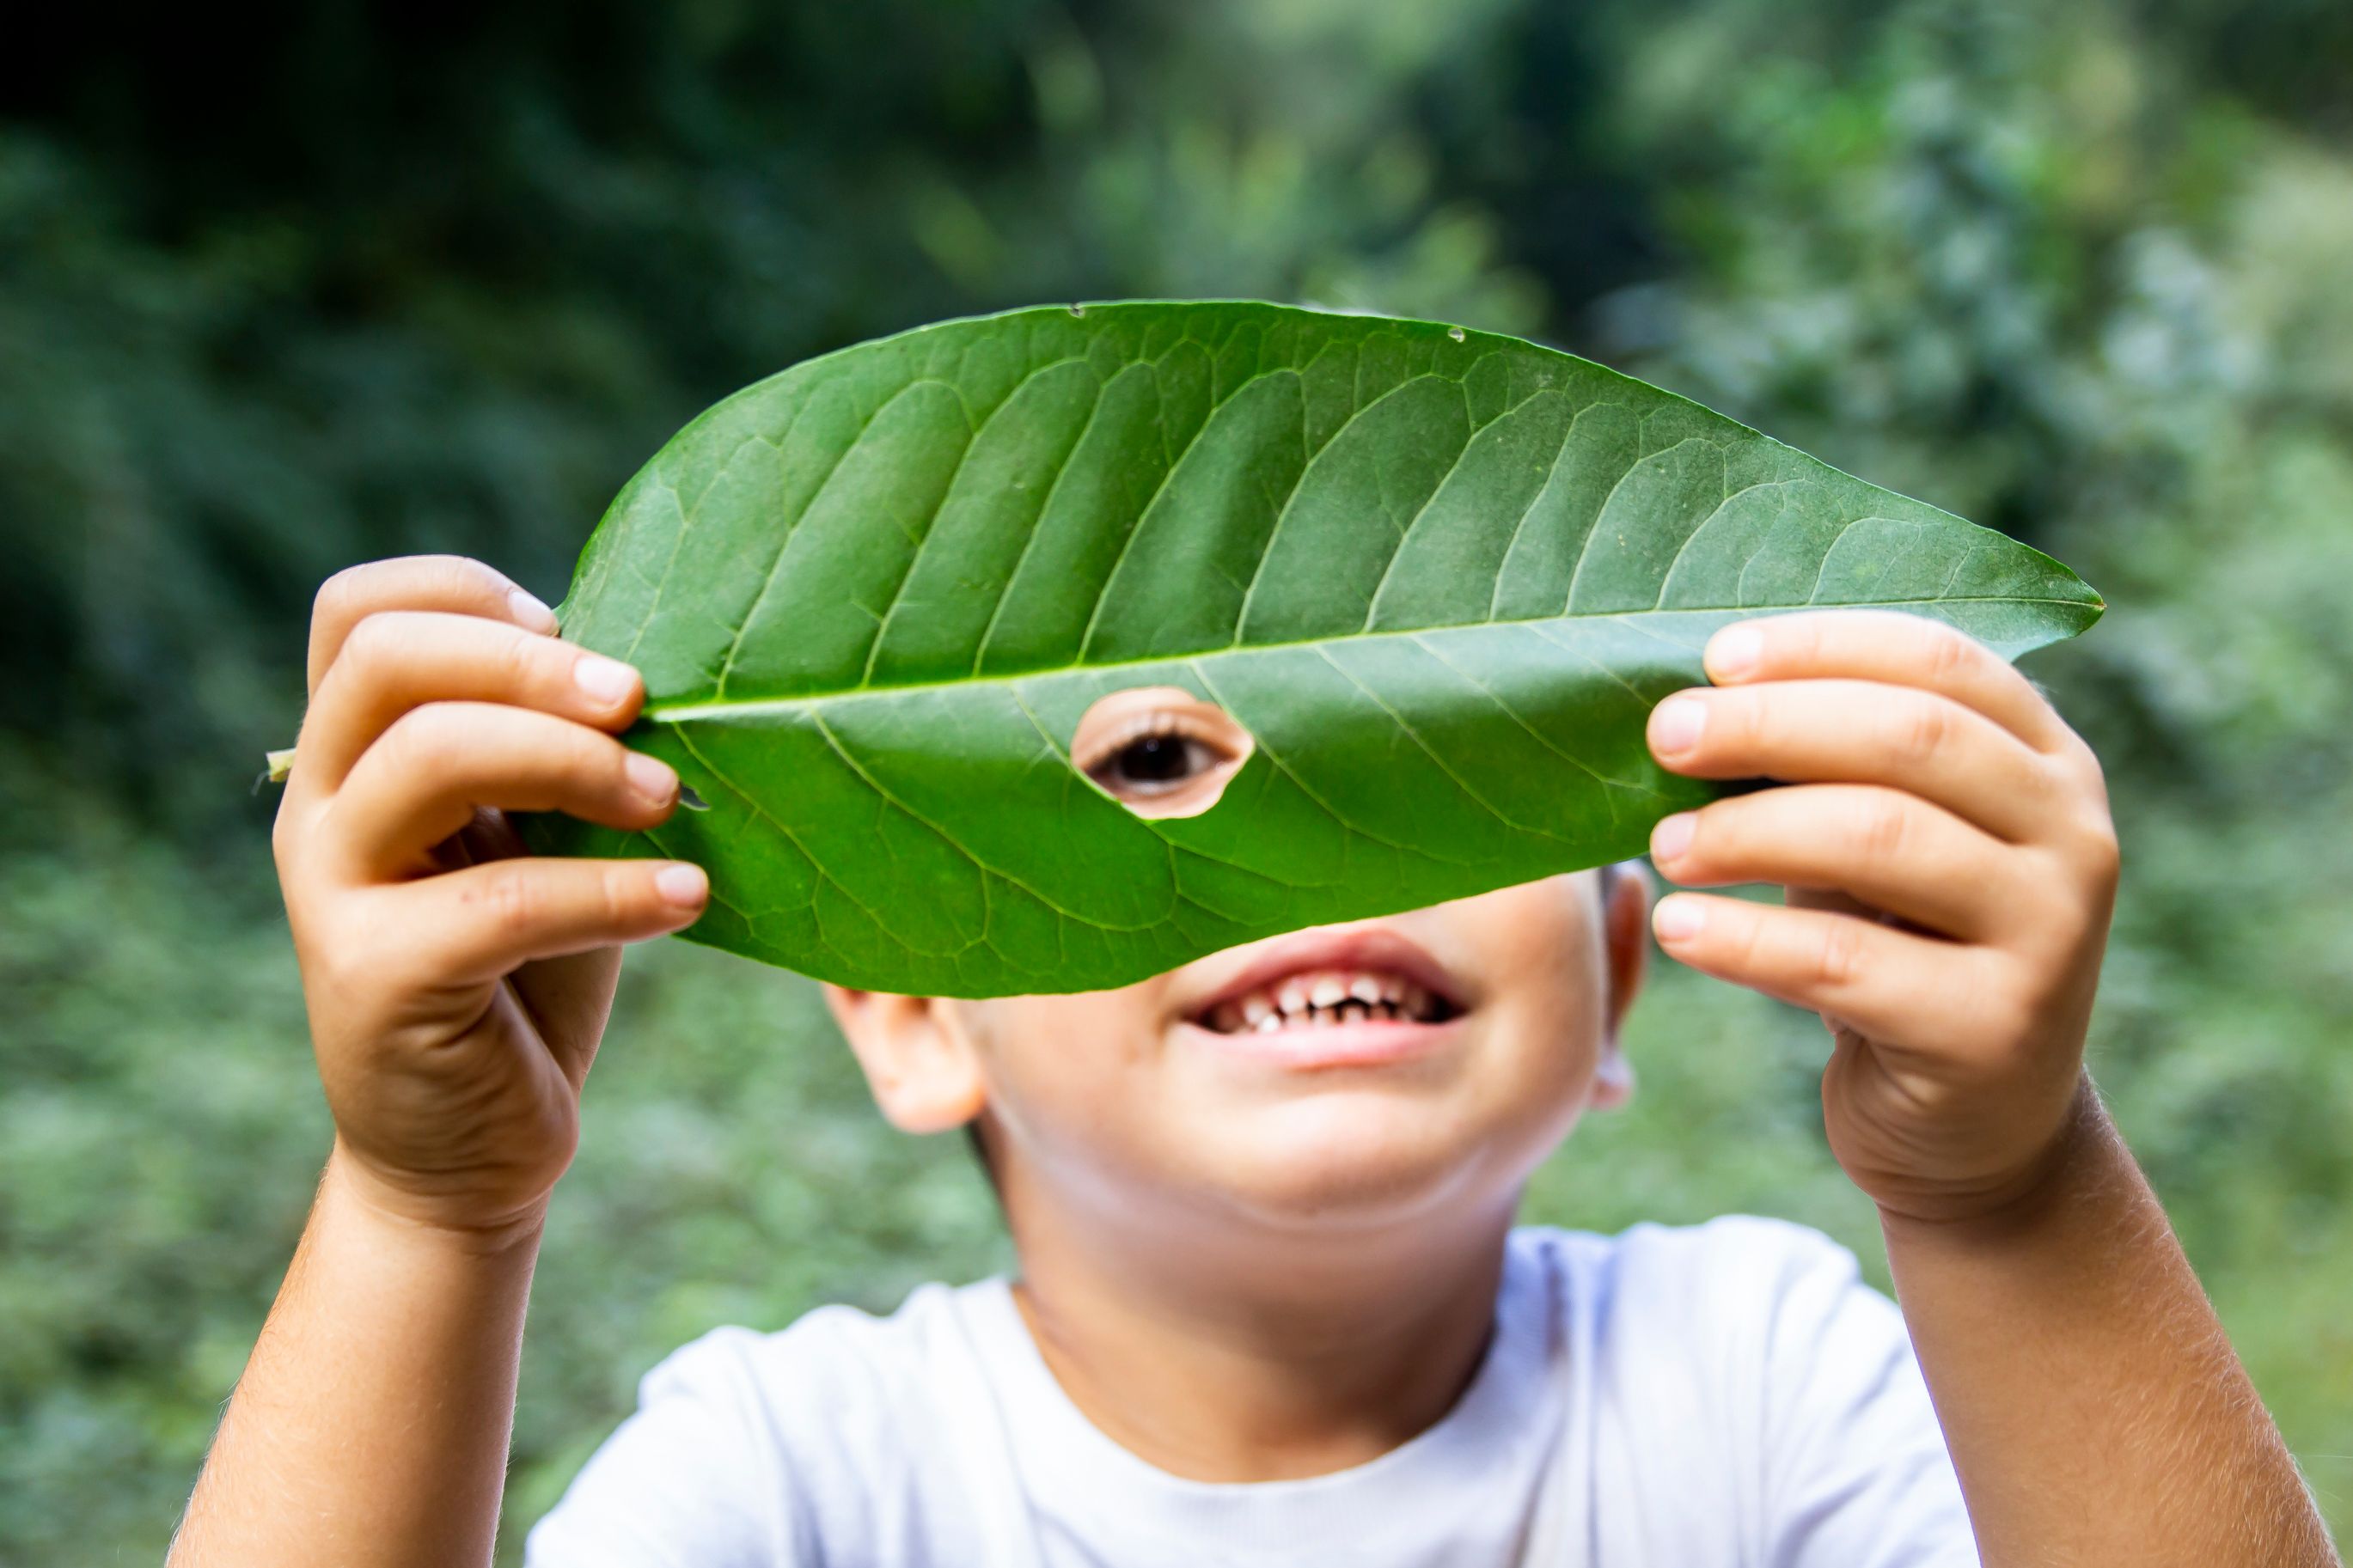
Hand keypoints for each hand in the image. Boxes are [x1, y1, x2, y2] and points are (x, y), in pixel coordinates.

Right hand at [272, 556, 707, 1237]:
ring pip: (431, 755)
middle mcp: (322, 811)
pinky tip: (687, 899)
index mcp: (355, 758)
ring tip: (668, 799)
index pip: (357, 612)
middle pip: (389, 660)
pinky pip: (501, 900)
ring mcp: (332, 892)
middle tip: (640, 701)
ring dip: (575, 761)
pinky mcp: (374, 979)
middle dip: (531, 663)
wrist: (472, 1152)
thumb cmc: (525, 977)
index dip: (463, 590)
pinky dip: (611, 891)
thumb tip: (662, 677)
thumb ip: (558, 758)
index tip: (572, 626)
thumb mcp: (541, 843)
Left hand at [1643, 610, 2119, 1224]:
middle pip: (1910, 738)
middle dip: (1769, 725)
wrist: (1975, 1127)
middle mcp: (2073, 836)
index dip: (1822, 646)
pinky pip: (1844, 963)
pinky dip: (1744, 939)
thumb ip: (1827, 766)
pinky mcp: (1994, 1031)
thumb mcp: (1881, 839)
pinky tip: (1678, 929)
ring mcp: (2049, 935)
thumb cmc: (1901, 947)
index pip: (1940, 660)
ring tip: (1662, 847)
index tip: (1715, 657)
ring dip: (1747, 829)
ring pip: (1879, 839)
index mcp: (2048, 761)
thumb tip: (1687, 702)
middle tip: (1664, 736)